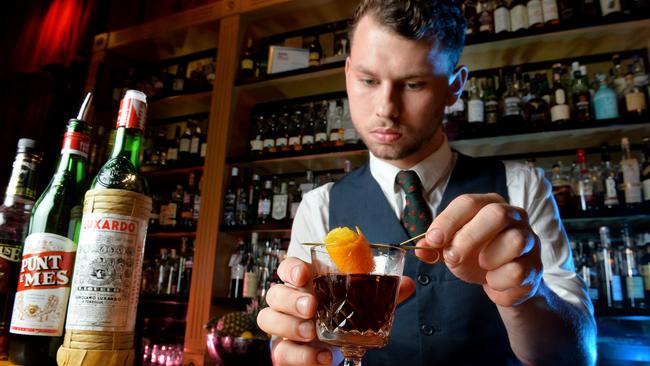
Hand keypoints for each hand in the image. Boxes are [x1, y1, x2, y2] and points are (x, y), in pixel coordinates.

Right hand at [257, 256, 415, 365]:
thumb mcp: (365, 303)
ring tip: (313, 332)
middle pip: (274, 293)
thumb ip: (384, 293)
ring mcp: (284, 328)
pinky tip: (323, 357)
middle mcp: (289, 303)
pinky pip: (282, 353)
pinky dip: (302, 356)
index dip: (291, 268)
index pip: (287, 267)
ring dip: (290, 326)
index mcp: (306, 284)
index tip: (304, 275)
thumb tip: (407, 284)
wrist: (335, 350)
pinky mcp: (286, 352)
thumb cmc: (345, 317)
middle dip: (291, 299)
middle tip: (312, 307)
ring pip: (268, 319)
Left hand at [415, 193, 542, 306]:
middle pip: (497, 214)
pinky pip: (518, 272)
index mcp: (489, 205)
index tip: (432, 240)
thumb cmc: (476, 257)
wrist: (503, 284)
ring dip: (489, 259)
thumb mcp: (452, 249)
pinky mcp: (536, 266)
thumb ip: (435, 247)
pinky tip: (492, 282)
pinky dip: (498, 282)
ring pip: (514, 241)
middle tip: (452, 257)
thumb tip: (420, 249)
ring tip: (481, 267)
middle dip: (469, 237)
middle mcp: (514, 216)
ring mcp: (529, 240)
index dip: (448, 220)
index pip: (468, 202)